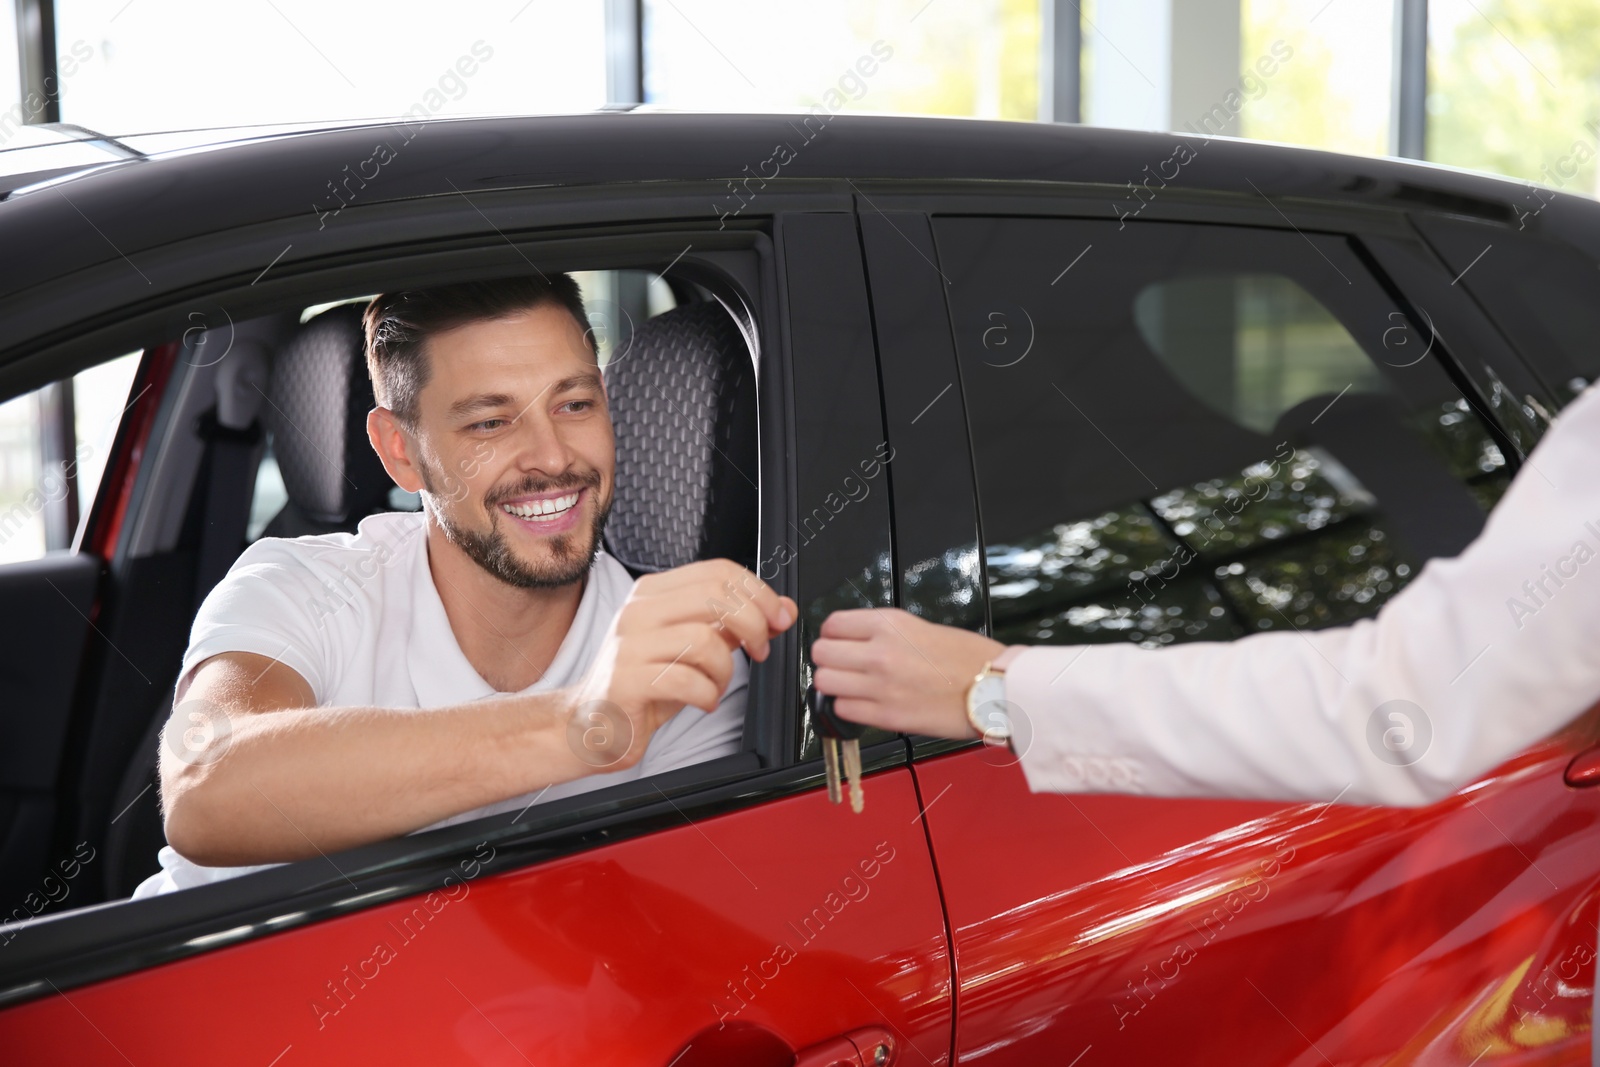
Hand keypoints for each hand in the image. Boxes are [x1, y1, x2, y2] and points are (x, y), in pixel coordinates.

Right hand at [570, 559, 796, 770]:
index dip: (759, 593)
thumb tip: (781, 609)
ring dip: (726, 669)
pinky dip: (708, 695)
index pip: (718, 571)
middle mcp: (638, 611)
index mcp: (654, 593)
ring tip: (717, 684)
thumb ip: (735, 625)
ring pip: (705, 640)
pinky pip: (686, 680)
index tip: (778, 618)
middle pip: (715, 596)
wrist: (592, 723)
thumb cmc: (645, 684)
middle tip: (759, 651)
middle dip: (753, 625)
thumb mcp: (695, 647)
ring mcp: (628, 645)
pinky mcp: (626, 681)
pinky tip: (703, 701)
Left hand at [812, 608, 1003, 739]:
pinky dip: (849, 708)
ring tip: (853, 686)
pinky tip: (866, 704)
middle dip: (829, 659)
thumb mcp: (920, 627)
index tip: (840, 642)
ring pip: (825, 683)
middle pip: (820, 653)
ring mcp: (880, 686)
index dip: (833, 635)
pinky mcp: (886, 716)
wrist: (994, 688)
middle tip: (844, 665)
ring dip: (835, 685)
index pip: (832, 625)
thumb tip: (854, 641)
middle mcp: (879, 652)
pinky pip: (843, 710)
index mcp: (889, 624)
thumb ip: (883, 633)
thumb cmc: (968, 658)